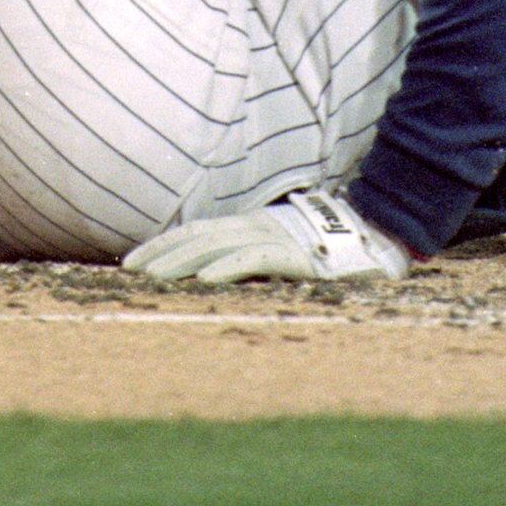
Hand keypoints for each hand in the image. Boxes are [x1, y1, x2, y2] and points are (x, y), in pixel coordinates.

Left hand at [125, 187, 411, 285]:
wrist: (377, 238)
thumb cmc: (327, 252)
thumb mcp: (282, 253)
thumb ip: (252, 258)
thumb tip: (216, 274)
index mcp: (249, 227)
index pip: (196, 232)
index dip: (163, 245)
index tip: (132, 263)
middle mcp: (255, 226)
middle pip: (197, 236)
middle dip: (161, 253)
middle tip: (128, 270)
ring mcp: (273, 236)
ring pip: (218, 246)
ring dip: (183, 261)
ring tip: (154, 277)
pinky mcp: (293, 253)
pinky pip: (254, 259)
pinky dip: (228, 267)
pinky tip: (206, 279)